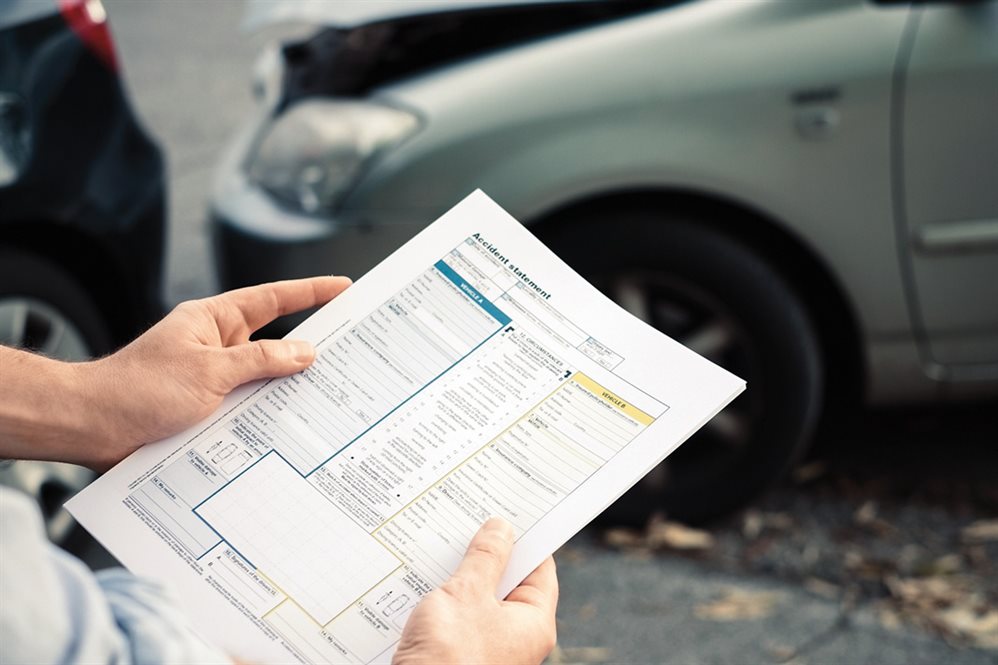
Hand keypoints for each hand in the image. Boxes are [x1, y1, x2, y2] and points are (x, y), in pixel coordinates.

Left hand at [0, 276, 349, 469]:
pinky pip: (249, 407)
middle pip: (275, 340)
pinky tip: (287, 429)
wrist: (92, 428)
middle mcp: (216, 346)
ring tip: (325, 396)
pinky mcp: (208, 408)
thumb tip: (304, 352)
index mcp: (214, 320)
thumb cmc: (136, 390)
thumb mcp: (208, 372)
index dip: (310, 291)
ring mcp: (213, 378)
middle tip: (350, 348)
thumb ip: (261, 361)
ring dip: (287, 390)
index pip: (272, 299)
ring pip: (265, 379)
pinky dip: (267, 416)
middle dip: (310, 346)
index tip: (343, 286)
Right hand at [393, 518, 557, 664]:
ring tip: (443, 550)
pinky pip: (459, 619)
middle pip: (509, 584)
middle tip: (470, 525)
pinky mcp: (461, 657)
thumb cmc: (448, 658)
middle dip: (487, 556)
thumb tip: (500, 529)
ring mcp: (489, 651)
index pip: (540, 570)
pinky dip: (446, 600)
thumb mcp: (467, 594)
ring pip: (480, 601)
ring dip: (461, 578)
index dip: (526, 539)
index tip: (509, 513)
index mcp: (534, 624)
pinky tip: (425, 584)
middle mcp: (517, 641)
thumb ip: (485, 558)